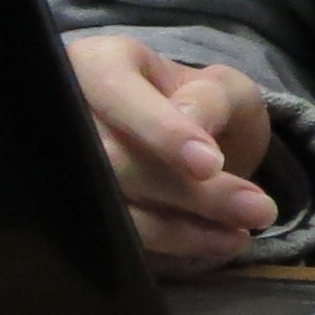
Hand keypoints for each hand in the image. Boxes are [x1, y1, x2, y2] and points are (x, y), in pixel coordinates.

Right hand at [65, 34, 278, 269]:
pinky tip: (210, 247)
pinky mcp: (73, 217)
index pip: (117, 97)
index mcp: (96, 65)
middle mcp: (61, 117)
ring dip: (180, 231)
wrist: (181, 141)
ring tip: (239, 237)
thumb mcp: (220, 85)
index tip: (211, 165)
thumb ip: (211, 97)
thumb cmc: (199, 102)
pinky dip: (164, 249)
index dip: (161, 132)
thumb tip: (191, 121)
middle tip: (258, 210)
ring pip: (109, 210)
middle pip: (114, 163)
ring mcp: (57, 172)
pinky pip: (111, 241)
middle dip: (190, 193)